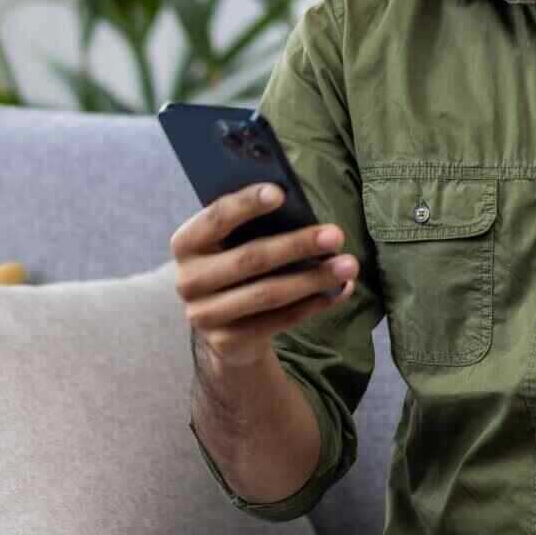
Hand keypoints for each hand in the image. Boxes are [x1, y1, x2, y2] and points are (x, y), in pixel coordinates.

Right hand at [170, 183, 358, 364]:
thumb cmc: (234, 267)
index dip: (246, 204)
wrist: (220, 326)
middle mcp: (188, 280)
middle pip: (250, 258)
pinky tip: (339, 291)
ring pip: (268, 294)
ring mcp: (205, 315)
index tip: (281, 193)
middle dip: (297, 245)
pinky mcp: (227, 342)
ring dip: (314, 279)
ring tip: (349, 266)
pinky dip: (313, 305)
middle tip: (336, 235)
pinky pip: (278, 321)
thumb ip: (251, 226)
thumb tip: (299, 209)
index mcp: (186, 243)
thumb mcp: (230, 244)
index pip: (216, 218)